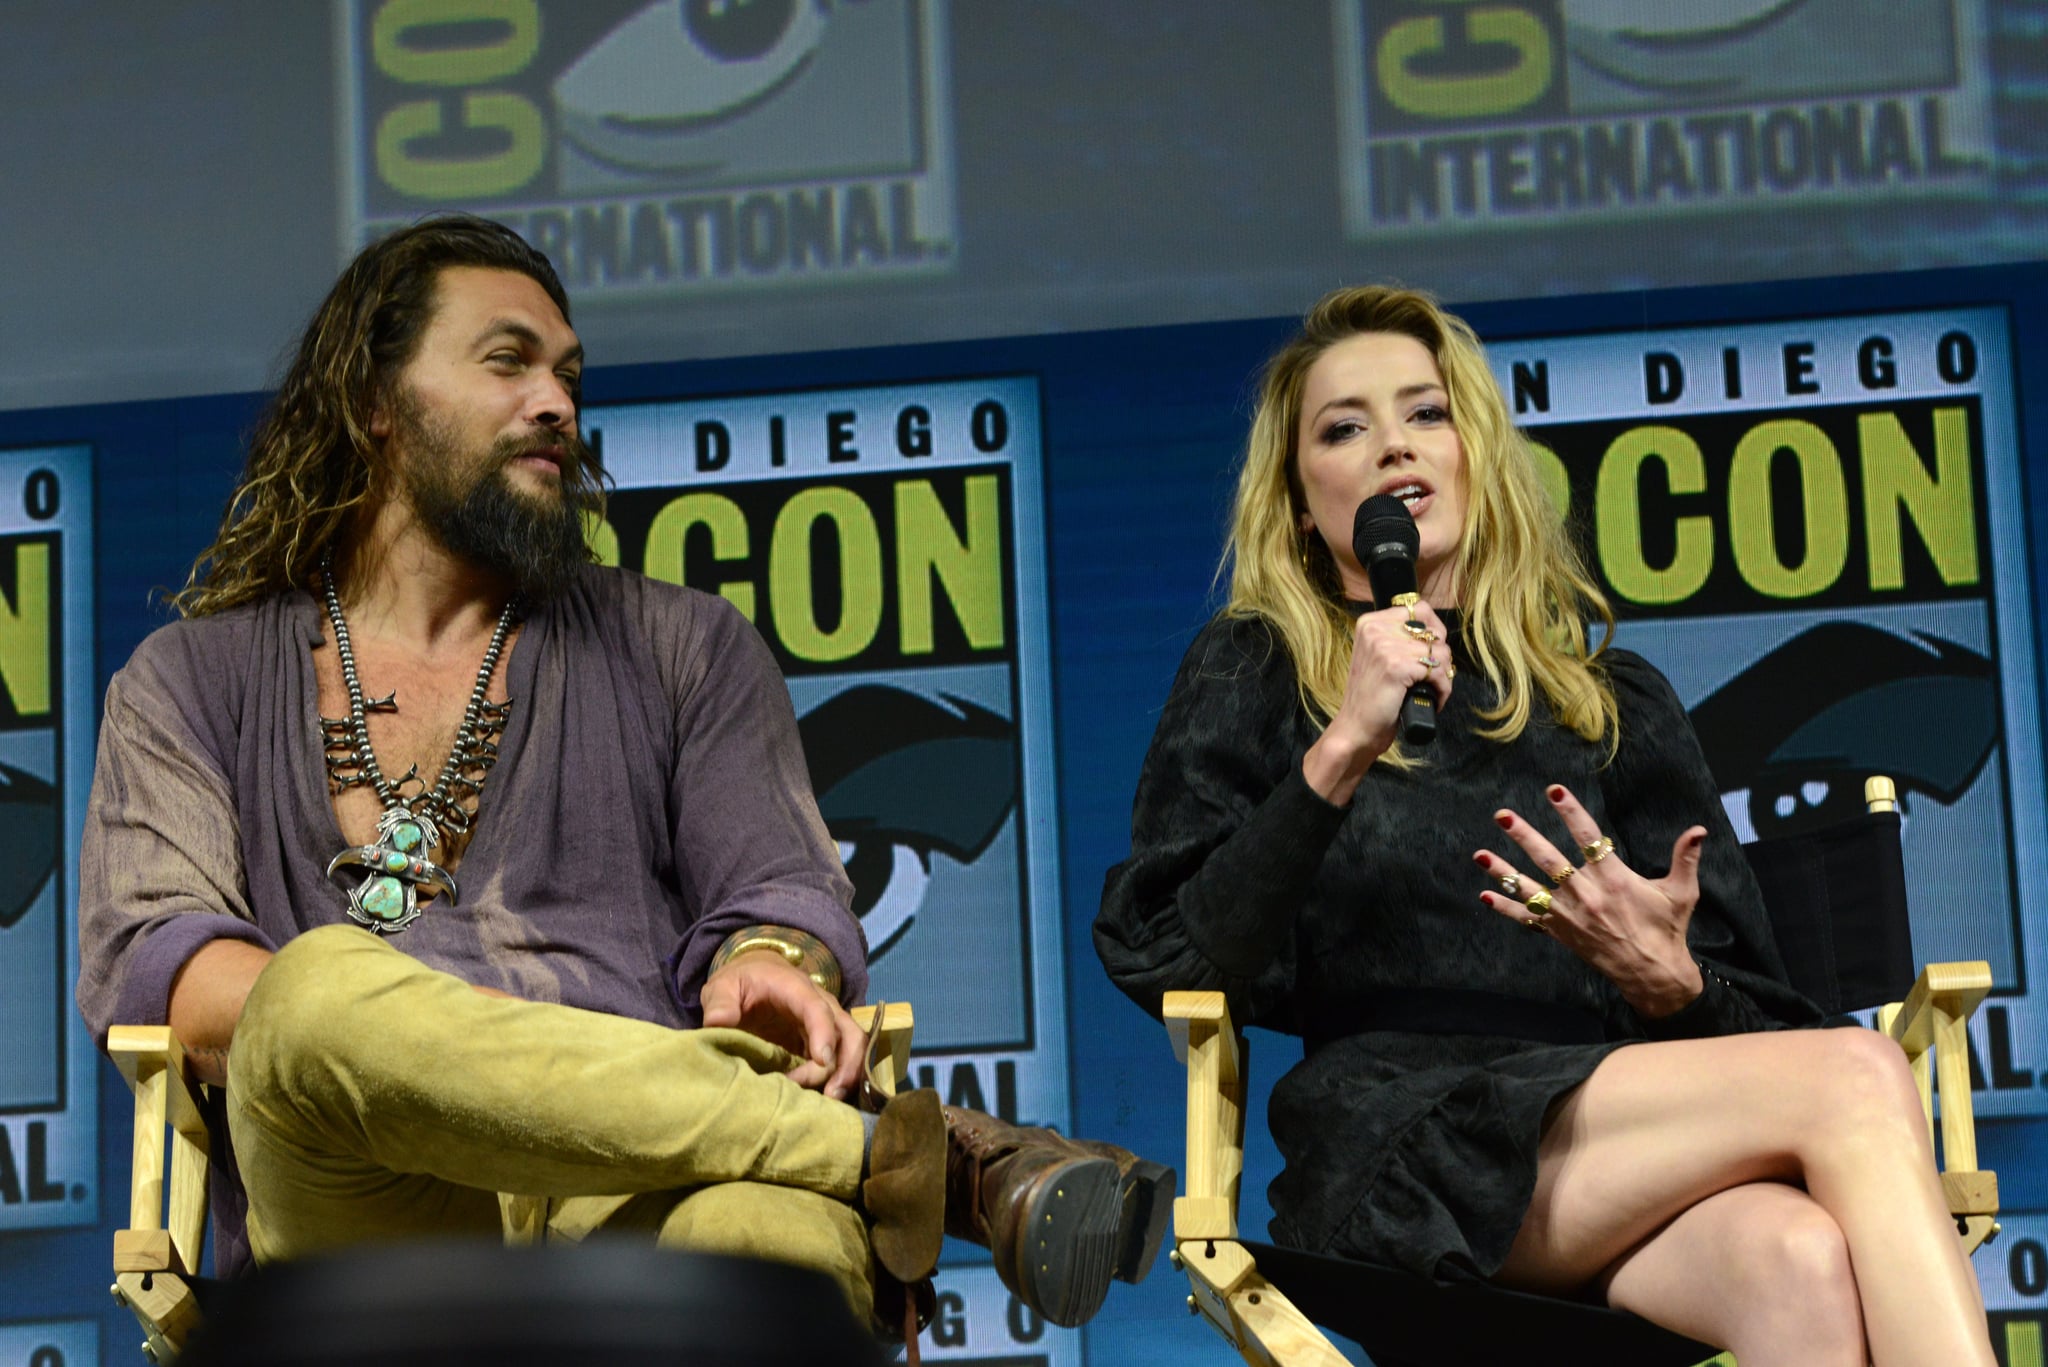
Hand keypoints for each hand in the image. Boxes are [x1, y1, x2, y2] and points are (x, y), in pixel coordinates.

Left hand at [700, 950, 865, 1099]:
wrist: (755, 976)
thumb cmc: (741, 981)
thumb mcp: (723, 986)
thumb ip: (721, 1002)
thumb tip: (718, 1022)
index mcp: (796, 989)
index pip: (818, 1009)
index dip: (824, 1034)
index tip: (822, 1061)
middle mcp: (821, 1006)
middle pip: (849, 1032)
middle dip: (847, 1064)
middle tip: (831, 1094)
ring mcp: (825, 1026)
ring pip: (851, 1049)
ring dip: (847, 1075)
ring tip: (830, 1101)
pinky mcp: (820, 1043)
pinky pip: (839, 1060)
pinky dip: (835, 1079)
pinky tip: (820, 1100)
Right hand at [1302, 598, 1453, 803]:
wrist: (1356, 728)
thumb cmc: (1371, 697)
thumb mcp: (1378, 656)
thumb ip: (1399, 638)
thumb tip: (1436, 633)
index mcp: (1370, 623)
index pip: (1420, 609)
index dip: (1434, 632)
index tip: (1431, 653)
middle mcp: (1375, 630)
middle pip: (1434, 632)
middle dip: (1440, 657)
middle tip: (1431, 677)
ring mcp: (1385, 647)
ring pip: (1440, 653)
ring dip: (1443, 676)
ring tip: (1430, 690)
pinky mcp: (1397, 667)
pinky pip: (1438, 672)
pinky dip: (1442, 689)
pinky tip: (1432, 699)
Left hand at [1473, 784, 1705, 1017]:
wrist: (1653, 974)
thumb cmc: (1667, 929)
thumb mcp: (1682, 893)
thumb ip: (1685, 858)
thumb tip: (1699, 830)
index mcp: (1614, 880)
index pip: (1588, 837)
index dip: (1571, 812)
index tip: (1554, 790)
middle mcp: (1586, 895)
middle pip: (1548, 859)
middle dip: (1524, 835)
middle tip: (1502, 815)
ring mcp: (1569, 915)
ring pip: (1530, 888)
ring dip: (1503, 871)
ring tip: (1479, 854)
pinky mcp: (1560, 933)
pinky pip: (1528, 919)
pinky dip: (1506, 908)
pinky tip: (1484, 896)